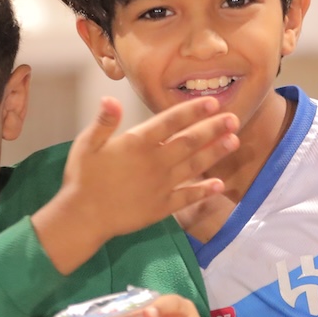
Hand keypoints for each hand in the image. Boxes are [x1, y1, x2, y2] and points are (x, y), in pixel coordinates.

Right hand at [42, 97, 237, 268]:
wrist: (83, 217)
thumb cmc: (83, 178)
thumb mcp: (86, 144)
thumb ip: (104, 122)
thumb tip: (111, 99)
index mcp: (138, 143)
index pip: (170, 122)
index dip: (192, 111)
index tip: (212, 102)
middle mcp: (155, 162)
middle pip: (190, 142)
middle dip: (213, 129)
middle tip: (235, 119)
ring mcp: (161, 186)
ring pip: (194, 166)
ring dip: (215, 153)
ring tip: (234, 141)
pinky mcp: (162, 207)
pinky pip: (188, 197)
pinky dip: (204, 191)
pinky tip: (220, 185)